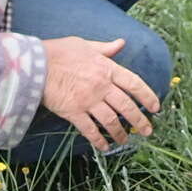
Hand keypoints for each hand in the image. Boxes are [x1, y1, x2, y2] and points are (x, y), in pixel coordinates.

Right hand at [39, 36, 161, 150]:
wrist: (36, 65)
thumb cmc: (59, 52)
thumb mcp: (85, 44)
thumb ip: (105, 48)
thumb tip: (121, 43)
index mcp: (107, 68)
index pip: (134, 83)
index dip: (148, 96)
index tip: (156, 107)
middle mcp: (101, 86)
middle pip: (126, 106)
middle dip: (140, 120)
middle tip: (147, 131)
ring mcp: (88, 101)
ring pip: (111, 121)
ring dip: (120, 133)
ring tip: (126, 140)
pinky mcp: (74, 112)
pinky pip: (90, 130)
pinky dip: (99, 140)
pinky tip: (105, 147)